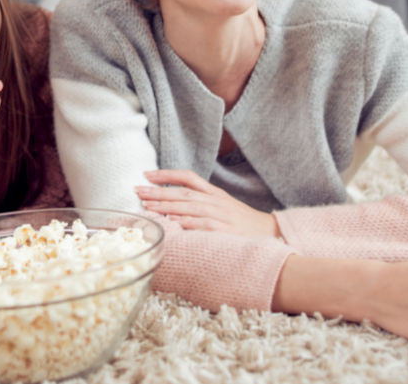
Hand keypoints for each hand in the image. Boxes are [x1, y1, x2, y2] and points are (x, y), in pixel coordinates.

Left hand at [135, 169, 279, 238]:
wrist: (270, 233)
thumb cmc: (241, 222)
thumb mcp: (221, 206)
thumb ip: (200, 202)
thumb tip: (171, 204)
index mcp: (214, 192)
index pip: (188, 177)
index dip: (167, 174)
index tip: (146, 174)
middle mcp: (215, 201)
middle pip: (182, 192)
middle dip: (158, 191)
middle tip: (138, 190)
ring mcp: (220, 215)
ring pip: (189, 207)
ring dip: (166, 206)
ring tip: (147, 206)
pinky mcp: (224, 230)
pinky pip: (202, 225)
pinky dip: (187, 223)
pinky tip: (172, 223)